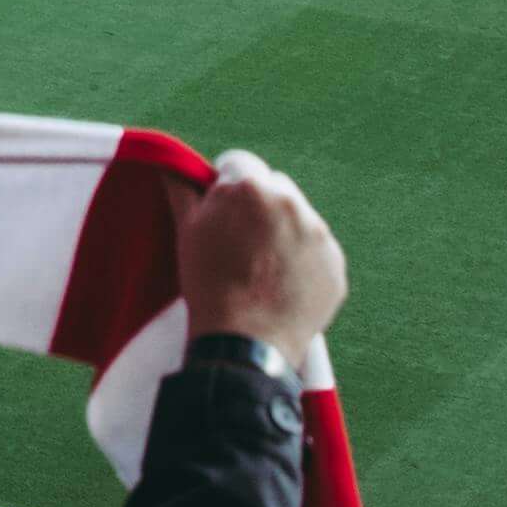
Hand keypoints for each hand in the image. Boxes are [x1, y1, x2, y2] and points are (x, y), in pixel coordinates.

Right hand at [180, 154, 347, 347]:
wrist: (245, 343)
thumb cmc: (209, 285)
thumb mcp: (186, 233)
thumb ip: (182, 190)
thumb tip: (170, 164)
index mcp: (250, 187)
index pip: (239, 163)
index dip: (225, 186)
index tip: (221, 210)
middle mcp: (291, 202)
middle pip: (274, 187)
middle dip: (259, 205)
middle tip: (241, 241)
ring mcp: (318, 234)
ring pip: (298, 218)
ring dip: (283, 231)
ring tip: (262, 268)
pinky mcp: (335, 263)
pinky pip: (317, 251)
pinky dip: (303, 261)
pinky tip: (283, 285)